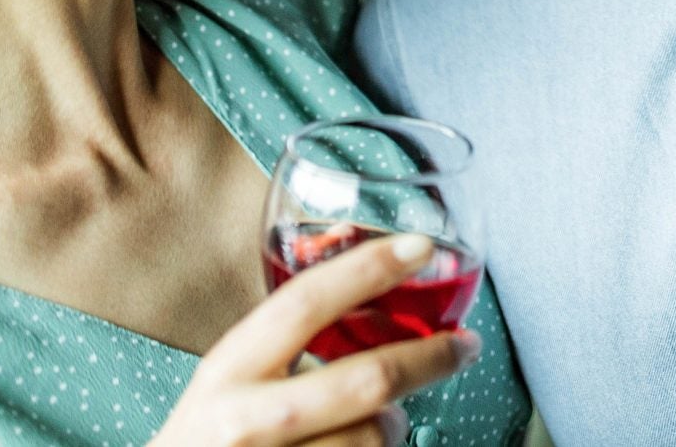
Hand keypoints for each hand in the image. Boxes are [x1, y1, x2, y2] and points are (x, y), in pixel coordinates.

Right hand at [150, 234, 480, 446]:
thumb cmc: (209, 440)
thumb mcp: (227, 384)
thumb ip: (282, 347)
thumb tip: (371, 297)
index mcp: (228, 370)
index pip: (304, 302)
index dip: (367, 269)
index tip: (420, 247)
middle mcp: (247, 420)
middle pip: (367, 381)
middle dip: (431, 358)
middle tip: (465, 345)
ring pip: (377, 434)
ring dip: (394, 426)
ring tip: (375, 423)